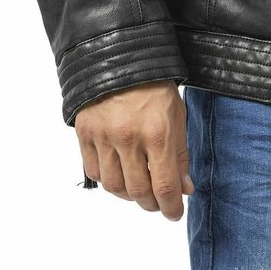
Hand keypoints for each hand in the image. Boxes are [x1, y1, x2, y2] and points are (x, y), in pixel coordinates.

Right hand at [75, 79, 194, 219]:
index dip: (171, 207)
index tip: (175, 213)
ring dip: (129, 195)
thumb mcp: (177, 113)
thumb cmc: (154, 84)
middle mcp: (129, 139)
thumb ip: (180, 153)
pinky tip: (119, 172)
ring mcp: (104, 138)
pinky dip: (108, 179)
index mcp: (157, 132)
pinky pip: (94, 171)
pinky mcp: (85, 135)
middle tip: (158, 202)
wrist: (120, 56)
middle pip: (138, 192)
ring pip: (114, 187)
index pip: (164, 186)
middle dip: (151, 204)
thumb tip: (185, 188)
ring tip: (139, 188)